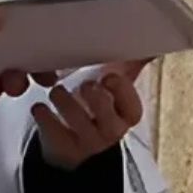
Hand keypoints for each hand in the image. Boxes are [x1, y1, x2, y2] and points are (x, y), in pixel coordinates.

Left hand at [30, 61, 147, 169]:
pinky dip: (44, 117)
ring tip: (56, 91)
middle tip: (85, 84)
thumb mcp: (113, 86)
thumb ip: (130, 64)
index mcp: (125, 114)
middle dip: (98, 100)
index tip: (109, 76)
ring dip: (66, 103)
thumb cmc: (96, 106)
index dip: (122, 92)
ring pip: (80, 126)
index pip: (133, 108)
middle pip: (110, 122)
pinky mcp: (63, 148)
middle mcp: (110, 130)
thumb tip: (152, 44)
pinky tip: (40, 107)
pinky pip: (54, 134)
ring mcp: (87, 142)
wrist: (74, 142)